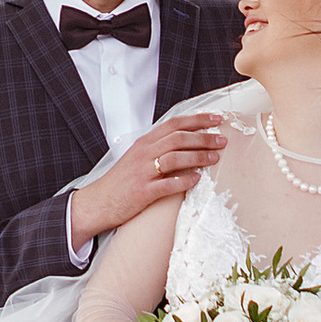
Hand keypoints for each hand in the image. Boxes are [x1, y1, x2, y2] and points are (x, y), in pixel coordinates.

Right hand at [69, 108, 231, 248]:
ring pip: (176, 157)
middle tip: (222, 140)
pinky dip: (185, 180)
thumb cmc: (121, 181)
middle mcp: (144, 153)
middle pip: (178, 138)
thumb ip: (157, 148)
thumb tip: (184, 144)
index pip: (174, 124)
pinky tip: (197, 179)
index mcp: (144, 143)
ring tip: (215, 158)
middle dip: (204, 138)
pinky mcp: (143, 191)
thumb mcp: (137, 158)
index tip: (216, 119)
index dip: (197, 120)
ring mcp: (143, 171)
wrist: (98, 201)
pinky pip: (168, 184)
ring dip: (198, 156)